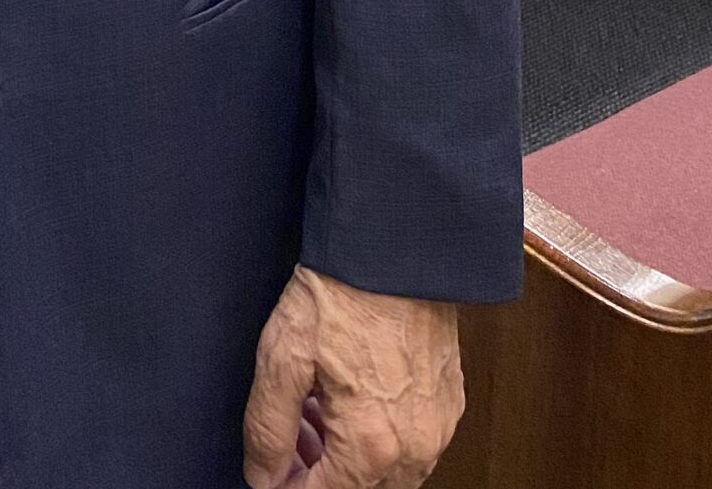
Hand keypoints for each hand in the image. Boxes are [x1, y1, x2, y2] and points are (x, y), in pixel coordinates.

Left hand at [242, 266, 462, 488]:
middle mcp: (413, 448)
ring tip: (317, 412)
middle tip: (291, 434)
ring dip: (348, 459)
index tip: (270, 465)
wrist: (394, 247)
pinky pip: (411, 447)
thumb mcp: (283, 357)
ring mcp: (437, 427)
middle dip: (318, 473)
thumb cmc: (341, 293)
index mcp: (371, 445)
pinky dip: (378, 439)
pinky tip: (350, 401)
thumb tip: (263, 476)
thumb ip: (268, 428)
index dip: (287, 486)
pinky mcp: (448, 403)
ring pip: (387, 475)